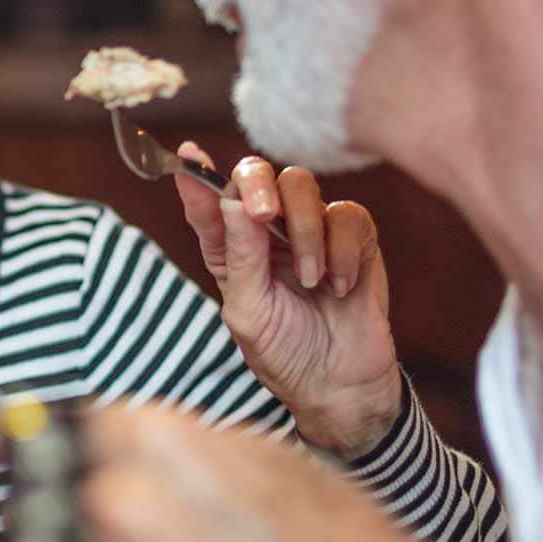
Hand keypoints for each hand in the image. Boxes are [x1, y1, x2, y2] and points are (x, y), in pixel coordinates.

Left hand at [177, 145, 401, 455]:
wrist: (339, 386)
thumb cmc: (285, 352)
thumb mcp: (249, 311)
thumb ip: (240, 255)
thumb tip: (232, 202)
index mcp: (231, 248)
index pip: (210, 201)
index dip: (197, 175)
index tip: (189, 155)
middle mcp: (268, 231)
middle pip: (258, 174)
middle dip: (258, 185)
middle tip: (264, 214)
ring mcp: (311, 230)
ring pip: (303, 186)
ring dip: (304, 231)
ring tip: (311, 280)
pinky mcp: (353, 239)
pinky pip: (348, 215)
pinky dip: (342, 250)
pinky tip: (339, 287)